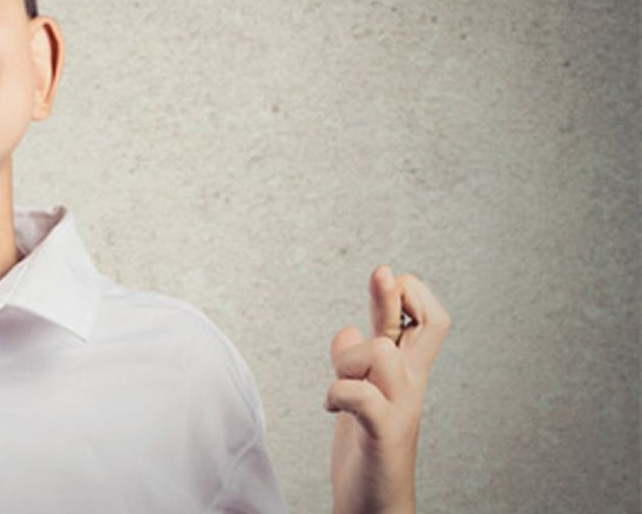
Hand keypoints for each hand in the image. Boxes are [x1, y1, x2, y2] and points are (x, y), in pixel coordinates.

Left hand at [325, 266, 449, 513]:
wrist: (374, 505)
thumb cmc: (366, 447)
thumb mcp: (358, 392)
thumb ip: (356, 359)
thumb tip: (348, 326)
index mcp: (406, 372)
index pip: (429, 318)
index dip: (408, 294)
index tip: (385, 285)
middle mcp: (410, 385)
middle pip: (430, 324)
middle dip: (397, 291)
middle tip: (381, 270)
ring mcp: (400, 408)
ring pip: (381, 353)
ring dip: (348, 358)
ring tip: (338, 383)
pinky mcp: (384, 434)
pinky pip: (364, 397)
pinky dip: (340, 394)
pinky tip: (331, 407)